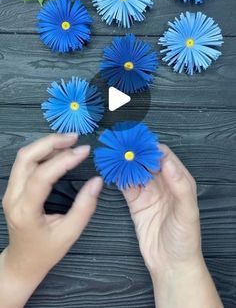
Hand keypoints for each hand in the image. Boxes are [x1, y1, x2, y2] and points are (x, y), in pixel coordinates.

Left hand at [0, 133, 102, 307]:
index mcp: (26, 211)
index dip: (64, 160)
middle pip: (26, 157)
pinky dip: (43, 152)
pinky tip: (59, 151)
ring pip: (24, 157)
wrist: (22, 262)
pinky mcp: (14, 188)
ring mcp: (10, 191)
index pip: (42, 176)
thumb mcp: (70, 233)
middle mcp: (13, 197)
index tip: (84, 151)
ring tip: (69, 141)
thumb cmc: (46, 251)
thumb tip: (97, 181)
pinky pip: (25, 163)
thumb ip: (84, 207)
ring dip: (46, 145)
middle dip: (50, 142)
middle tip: (74, 138)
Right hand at [122, 144, 222, 307]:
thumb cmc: (185, 239)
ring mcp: (148, 192)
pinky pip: (125, 185)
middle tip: (120, 144)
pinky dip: (117, 177)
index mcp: (178, 181)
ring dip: (124, 162)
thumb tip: (167, 161)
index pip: (164, 156)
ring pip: (134, 170)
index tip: (137, 142)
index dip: (150, 147)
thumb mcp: (187, 211)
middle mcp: (163, 183)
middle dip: (134, 151)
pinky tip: (110, 170)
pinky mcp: (135, 202)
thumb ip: (179, 185)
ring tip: (112, 154)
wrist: (170, 264)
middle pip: (146, 160)